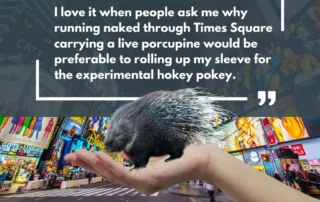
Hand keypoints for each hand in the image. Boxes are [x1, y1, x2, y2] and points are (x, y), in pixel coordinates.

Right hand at [64, 144, 209, 193]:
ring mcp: (142, 184)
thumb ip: (136, 156)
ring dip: (94, 164)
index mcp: (138, 176)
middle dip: (87, 164)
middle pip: (108, 174)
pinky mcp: (148, 181)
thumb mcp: (152, 155)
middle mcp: (138, 183)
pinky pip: (124, 174)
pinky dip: (109, 165)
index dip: (93, 164)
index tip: (78, 155)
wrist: (198, 158)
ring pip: (112, 175)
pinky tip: (98, 157)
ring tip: (78, 155)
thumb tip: (122, 150)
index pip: (111, 170)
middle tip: (69, 156)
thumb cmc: (177, 155)